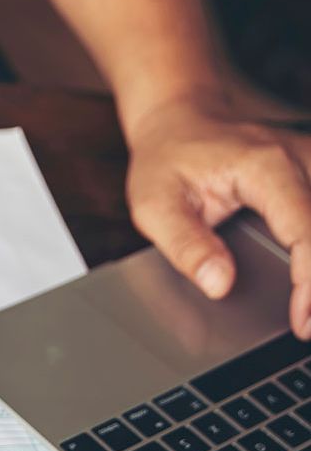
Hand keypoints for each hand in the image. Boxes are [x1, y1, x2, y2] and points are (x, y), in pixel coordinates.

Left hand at [125, 95, 310, 337]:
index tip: (303, 322)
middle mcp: (302, 159)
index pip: (306, 231)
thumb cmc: (165, 160)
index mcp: (265, 166)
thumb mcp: (154, 204)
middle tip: (309, 329)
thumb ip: (186, 245)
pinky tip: (308, 280)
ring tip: (309, 311)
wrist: (179, 121)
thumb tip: (219, 284)